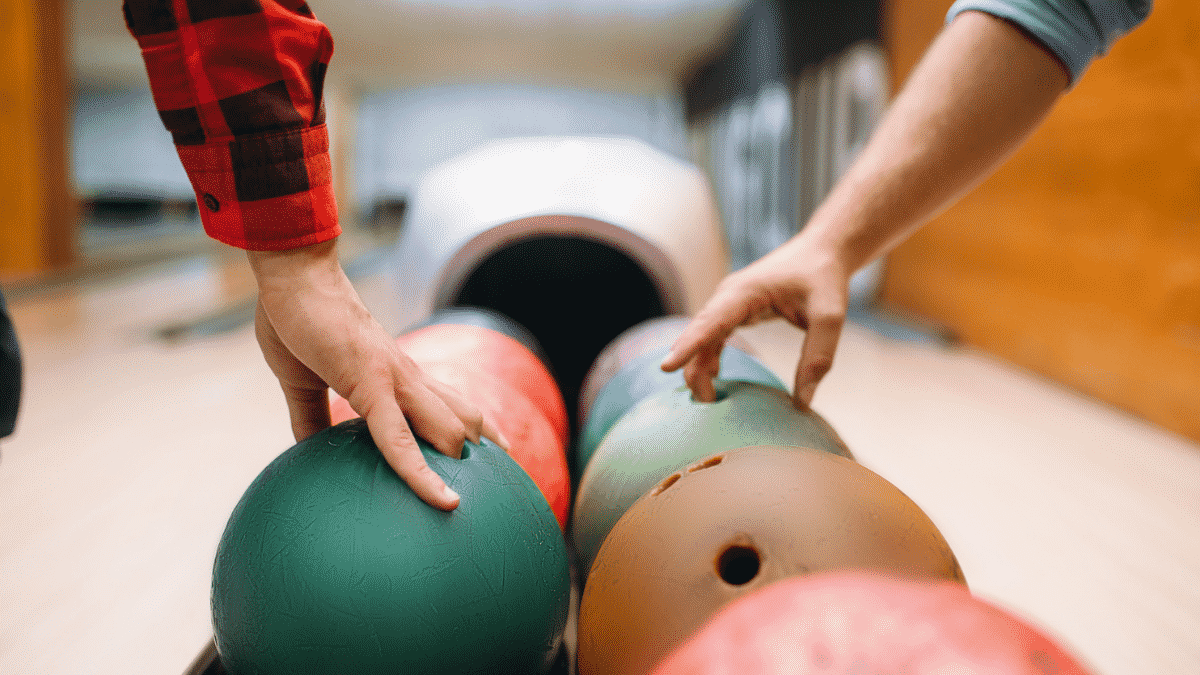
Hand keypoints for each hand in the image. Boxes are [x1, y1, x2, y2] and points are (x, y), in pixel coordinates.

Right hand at [249, 240, 497, 510]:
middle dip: (487, 451)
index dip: (478, 431)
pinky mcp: (371, 383)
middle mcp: (408, 378)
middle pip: (467, 417)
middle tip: (500, 488)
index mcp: (397, 376)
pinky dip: (420, 473)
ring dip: (463, 465)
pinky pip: (399, 438)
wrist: (292, 276)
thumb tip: (310, 450)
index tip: (494, 458)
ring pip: (450, 428)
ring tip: (475, 502)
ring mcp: (396, 379)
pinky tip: (441, 499)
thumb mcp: (303, 381)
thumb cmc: (298, 322)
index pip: (451, 405)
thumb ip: (312, 416)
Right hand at [661, 235, 850, 407]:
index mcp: (745, 292)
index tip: (666, 367)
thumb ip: (818, 356)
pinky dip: (710, 357)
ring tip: (708, 399)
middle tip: (704, 403)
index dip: (688, 345)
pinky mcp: (735, 311)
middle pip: (699, 334)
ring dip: (700, 366)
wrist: (822, 250)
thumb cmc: (824, 277)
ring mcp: (729, 303)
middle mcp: (728, 296)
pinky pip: (713, 336)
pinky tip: (713, 377)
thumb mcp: (829, 316)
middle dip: (692, 366)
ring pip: (703, 338)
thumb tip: (803, 402)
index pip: (709, 322)